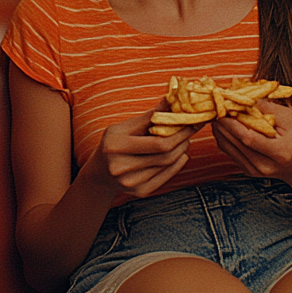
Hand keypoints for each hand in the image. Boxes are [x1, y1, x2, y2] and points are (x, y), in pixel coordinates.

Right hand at [80, 101, 196, 198]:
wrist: (101, 172)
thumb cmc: (114, 143)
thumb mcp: (124, 127)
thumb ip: (148, 116)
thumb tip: (171, 100)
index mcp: (115, 146)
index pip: (158, 143)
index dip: (179, 133)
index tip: (191, 121)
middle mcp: (121, 167)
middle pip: (165, 156)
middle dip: (182, 141)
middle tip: (190, 130)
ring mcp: (130, 182)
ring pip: (167, 166)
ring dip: (181, 151)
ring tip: (183, 140)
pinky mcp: (139, 192)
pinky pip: (165, 178)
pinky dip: (177, 165)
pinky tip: (181, 155)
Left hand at [211, 100, 291, 179]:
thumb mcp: (290, 119)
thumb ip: (268, 108)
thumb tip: (244, 96)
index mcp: (280, 152)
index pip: (248, 137)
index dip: (232, 122)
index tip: (223, 107)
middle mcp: (265, 166)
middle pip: (235, 142)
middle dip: (222, 123)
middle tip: (214, 106)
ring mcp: (255, 171)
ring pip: (228, 147)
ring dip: (219, 129)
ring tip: (215, 113)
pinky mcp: (248, 171)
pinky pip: (229, 152)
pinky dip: (222, 137)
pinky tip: (221, 125)